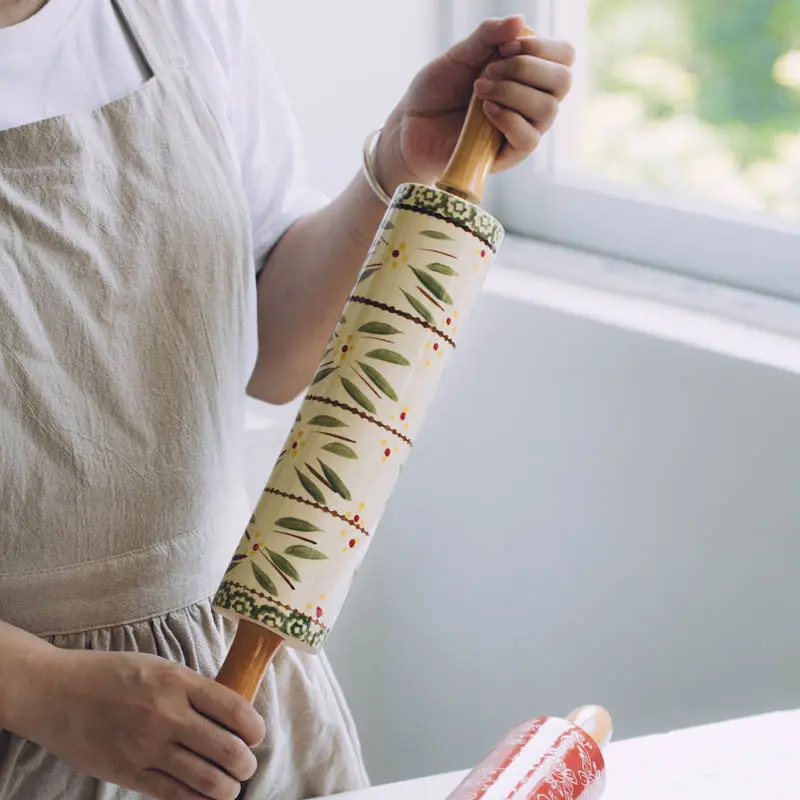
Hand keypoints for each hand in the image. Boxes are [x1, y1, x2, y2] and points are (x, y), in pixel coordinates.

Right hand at [21, 648, 265, 799]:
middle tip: (246, 765)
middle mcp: (167, 714)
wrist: (57, 693)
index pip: (235, 709)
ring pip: (206, 779)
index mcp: (178, 682)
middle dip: (245, 763)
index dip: (255, 728)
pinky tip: (204, 798)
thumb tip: (229, 710)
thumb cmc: (112, 674)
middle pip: (227, 749)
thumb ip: (193, 688)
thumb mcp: (159, 667)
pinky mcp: (128, 773)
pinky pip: (174, 795)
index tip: (256, 734)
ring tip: (230, 786)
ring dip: (227, 788)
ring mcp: (147, 747)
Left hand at [375, 16, 575, 192]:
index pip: (564, 55)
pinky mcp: (508, 155)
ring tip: (479, 90)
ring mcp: (523, 128)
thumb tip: (520, 21)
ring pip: (548, 109)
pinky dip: (508, 119)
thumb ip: (487, 36)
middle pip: (563, 80)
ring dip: (513, 92)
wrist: (411, 124)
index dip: (541, 47)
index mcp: (529, 71)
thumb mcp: (460, 55)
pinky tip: (485, 111)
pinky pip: (529, 139)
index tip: (504, 47)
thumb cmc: (437, 89)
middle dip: (526, 68)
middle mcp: (533, 100)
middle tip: (488, 70)